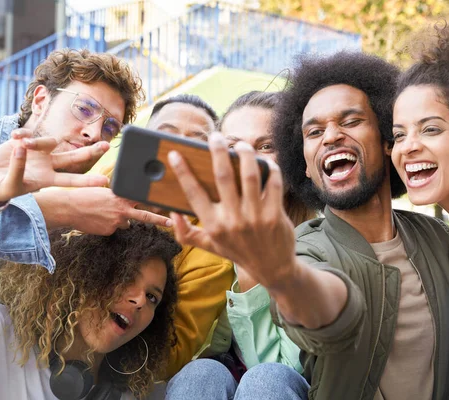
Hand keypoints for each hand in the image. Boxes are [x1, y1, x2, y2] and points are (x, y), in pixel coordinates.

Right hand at [0, 129, 109, 202]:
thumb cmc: (1, 188)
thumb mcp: (11, 186)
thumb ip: (18, 169)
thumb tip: (22, 149)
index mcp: (48, 179)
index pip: (72, 180)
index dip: (88, 181)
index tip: (105, 181)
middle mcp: (48, 164)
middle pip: (75, 157)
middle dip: (91, 152)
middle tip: (108, 146)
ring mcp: (38, 152)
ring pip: (49, 141)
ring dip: (37, 142)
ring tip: (21, 145)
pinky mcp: (25, 141)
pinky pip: (28, 133)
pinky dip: (22, 134)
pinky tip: (13, 137)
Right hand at [64, 187, 172, 234]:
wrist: (69, 208)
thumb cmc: (84, 196)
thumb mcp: (104, 191)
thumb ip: (117, 196)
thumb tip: (124, 200)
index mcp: (121, 197)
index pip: (142, 199)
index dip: (155, 201)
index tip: (168, 204)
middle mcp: (122, 210)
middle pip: (145, 216)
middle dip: (159, 220)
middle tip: (171, 223)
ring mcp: (116, 222)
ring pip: (125, 223)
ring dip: (120, 220)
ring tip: (104, 213)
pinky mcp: (109, 231)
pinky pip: (113, 228)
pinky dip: (108, 225)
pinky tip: (97, 220)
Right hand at [168, 134, 296, 289]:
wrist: (274, 269)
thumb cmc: (240, 252)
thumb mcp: (211, 247)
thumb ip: (187, 234)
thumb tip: (173, 215)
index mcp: (213, 226)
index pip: (193, 194)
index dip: (182, 172)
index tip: (175, 154)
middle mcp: (233, 220)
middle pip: (223, 176)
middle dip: (217, 150)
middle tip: (215, 136)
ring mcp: (255, 217)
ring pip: (250, 175)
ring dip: (245, 153)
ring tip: (241, 144)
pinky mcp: (275, 214)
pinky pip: (273, 183)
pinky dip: (270, 168)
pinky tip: (264, 161)